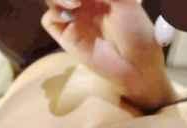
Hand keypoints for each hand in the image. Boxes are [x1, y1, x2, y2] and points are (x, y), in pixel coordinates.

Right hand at [42, 0, 175, 109]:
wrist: (136, 63)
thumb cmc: (137, 31)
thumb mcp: (125, 2)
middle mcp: (84, 3)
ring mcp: (73, 18)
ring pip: (52, 0)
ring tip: (76, 2)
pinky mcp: (65, 35)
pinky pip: (49, 20)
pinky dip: (55, 14)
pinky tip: (70, 16)